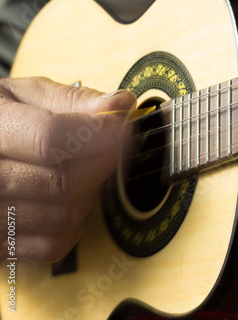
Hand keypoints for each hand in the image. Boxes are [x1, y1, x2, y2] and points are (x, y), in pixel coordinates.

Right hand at [0, 77, 135, 262]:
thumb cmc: (0, 120)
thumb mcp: (25, 96)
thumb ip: (73, 101)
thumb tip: (121, 104)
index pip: (50, 139)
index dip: (98, 133)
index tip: (120, 126)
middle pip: (64, 182)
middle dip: (101, 164)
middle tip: (111, 148)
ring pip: (64, 215)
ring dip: (90, 194)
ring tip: (85, 171)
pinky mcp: (0, 245)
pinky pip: (54, 245)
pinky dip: (74, 225)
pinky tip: (69, 201)